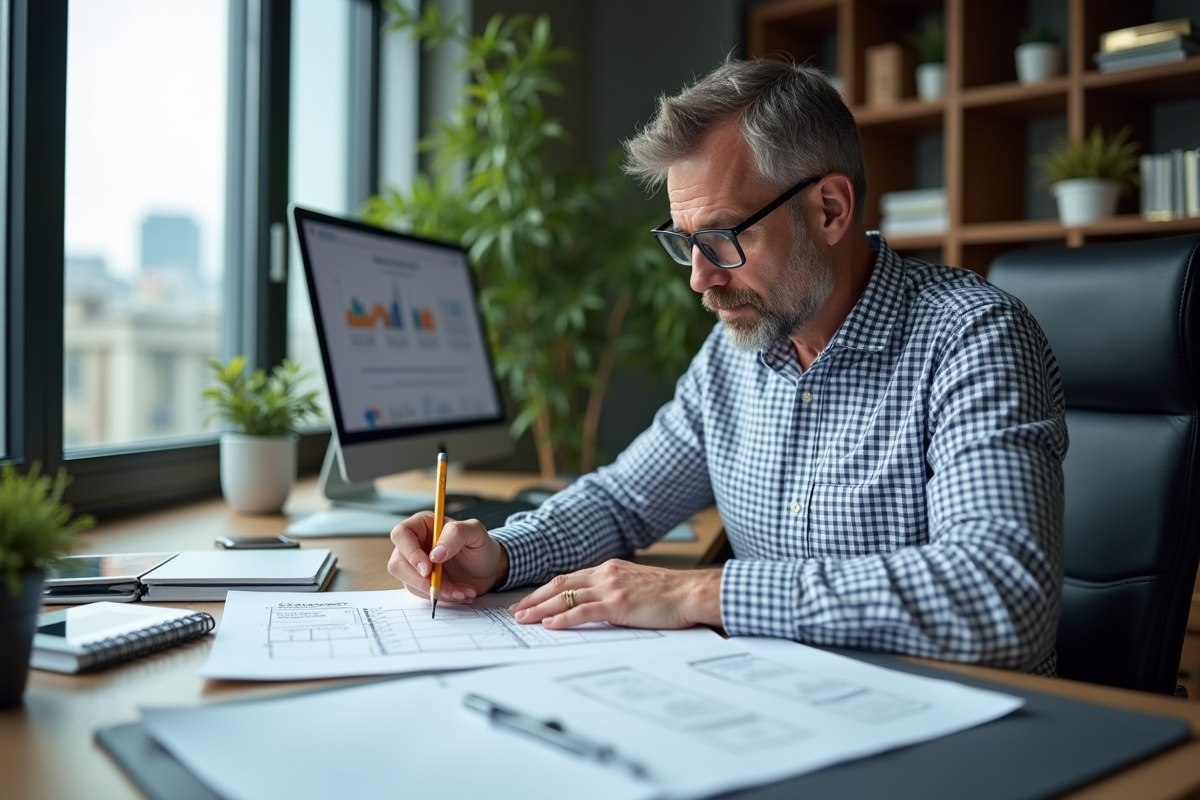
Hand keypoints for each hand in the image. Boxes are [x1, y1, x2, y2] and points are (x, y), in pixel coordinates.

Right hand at [387, 512, 508, 602]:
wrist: (489, 569)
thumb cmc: (480, 546)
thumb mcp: (475, 532)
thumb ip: (456, 534)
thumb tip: (435, 554)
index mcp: (422, 525)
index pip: (401, 534)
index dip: (410, 552)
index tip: (428, 568)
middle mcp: (414, 544)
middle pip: (398, 563)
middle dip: (421, 580)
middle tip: (445, 586)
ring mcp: (414, 566)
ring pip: (408, 582)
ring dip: (435, 590)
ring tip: (462, 590)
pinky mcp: (420, 583)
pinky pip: (421, 594)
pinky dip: (442, 597)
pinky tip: (460, 593)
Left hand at [508, 559, 723, 630]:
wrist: (691, 592)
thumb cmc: (671, 593)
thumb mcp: (637, 585)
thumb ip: (616, 590)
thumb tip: (599, 604)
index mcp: (610, 569)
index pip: (568, 578)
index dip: (545, 590)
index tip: (530, 600)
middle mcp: (606, 574)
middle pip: (559, 584)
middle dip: (534, 599)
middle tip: (515, 611)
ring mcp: (610, 588)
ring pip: (565, 597)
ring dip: (540, 610)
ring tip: (523, 619)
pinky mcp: (617, 605)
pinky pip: (582, 611)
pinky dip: (562, 619)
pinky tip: (550, 625)